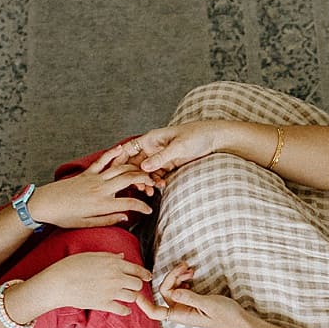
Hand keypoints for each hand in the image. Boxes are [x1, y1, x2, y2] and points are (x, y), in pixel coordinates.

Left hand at [31, 152, 158, 228]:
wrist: (46, 204)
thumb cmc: (65, 217)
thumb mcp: (87, 224)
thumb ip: (108, 220)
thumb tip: (125, 217)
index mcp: (102, 204)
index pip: (129, 204)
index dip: (142, 207)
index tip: (149, 210)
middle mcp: (100, 189)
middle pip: (129, 179)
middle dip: (144, 179)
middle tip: (153, 183)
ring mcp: (94, 178)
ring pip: (120, 168)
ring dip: (134, 168)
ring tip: (144, 170)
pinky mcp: (87, 172)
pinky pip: (103, 160)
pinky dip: (114, 153)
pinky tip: (123, 149)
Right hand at [39, 250, 153, 316]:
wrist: (59, 283)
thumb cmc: (71, 266)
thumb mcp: (91, 255)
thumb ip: (109, 256)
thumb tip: (121, 257)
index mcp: (113, 263)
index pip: (137, 269)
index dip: (144, 274)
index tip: (147, 277)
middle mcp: (116, 277)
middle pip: (137, 284)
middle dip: (136, 285)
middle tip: (132, 287)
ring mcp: (111, 292)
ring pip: (132, 297)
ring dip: (130, 297)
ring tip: (125, 296)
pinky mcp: (105, 305)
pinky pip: (123, 310)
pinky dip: (125, 310)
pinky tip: (123, 309)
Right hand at [98, 120, 230, 183]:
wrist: (215, 138)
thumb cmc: (197, 136)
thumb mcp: (178, 147)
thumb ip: (160, 158)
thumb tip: (143, 168)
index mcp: (151, 139)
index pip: (128, 149)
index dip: (118, 160)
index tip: (113, 173)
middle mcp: (153, 147)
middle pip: (134, 163)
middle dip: (133, 176)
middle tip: (136, 187)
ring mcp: (160, 157)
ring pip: (145, 172)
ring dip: (145, 182)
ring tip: (149, 191)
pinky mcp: (169, 165)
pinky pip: (157, 176)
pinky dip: (156, 183)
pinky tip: (159, 189)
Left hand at [133, 261, 245, 327]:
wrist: (239, 320)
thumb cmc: (225, 316)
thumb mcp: (207, 304)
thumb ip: (189, 298)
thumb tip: (172, 292)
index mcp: (180, 315)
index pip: (155, 311)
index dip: (144, 304)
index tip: (136, 293)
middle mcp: (180, 311)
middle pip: (164, 292)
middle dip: (171, 277)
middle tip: (185, 266)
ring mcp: (185, 306)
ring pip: (172, 288)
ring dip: (178, 276)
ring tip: (190, 269)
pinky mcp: (192, 301)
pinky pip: (180, 288)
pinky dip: (184, 279)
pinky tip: (191, 275)